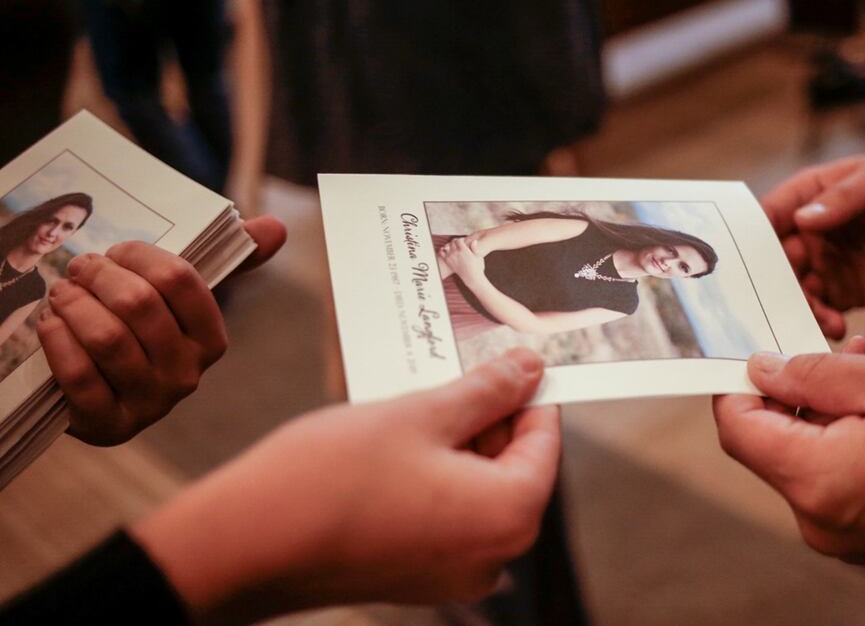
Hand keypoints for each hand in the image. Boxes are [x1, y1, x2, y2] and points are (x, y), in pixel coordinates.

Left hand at [39, 216, 285, 444]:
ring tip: (62, 294)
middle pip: (139, 304)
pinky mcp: (107, 424)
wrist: (101, 398)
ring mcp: (149, 403)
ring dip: (73, 305)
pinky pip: (79, 373)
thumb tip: (279, 227)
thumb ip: (228, 262)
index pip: (181, 280)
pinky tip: (52, 325)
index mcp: (211, 341)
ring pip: (106, 337)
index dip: (138, 256)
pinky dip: (58, 340)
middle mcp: (187, 375)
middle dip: (98, 276)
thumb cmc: (143, 335)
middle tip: (79, 269)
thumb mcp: (180, 302)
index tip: (115, 253)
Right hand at [132, 349, 559, 621]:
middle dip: (486, 415)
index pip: (544, 439)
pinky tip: (398, 443)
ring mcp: (455, 574)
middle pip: (513, 466)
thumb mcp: (421, 413)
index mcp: (509, 515)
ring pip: (476, 487)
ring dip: (456, 442)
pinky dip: (434, 475)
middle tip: (452, 372)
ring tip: (415, 403)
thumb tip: (530, 370)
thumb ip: (486, 391)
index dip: (528, 391)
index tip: (509, 359)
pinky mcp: (418, 577)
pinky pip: (446, 513)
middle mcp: (493, 556)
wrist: (248, 543)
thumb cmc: (333, 478)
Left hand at [440, 237, 485, 282]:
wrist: (472, 278)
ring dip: (449, 245)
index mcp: (464, 250)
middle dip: (456, 242)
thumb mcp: (478, 256)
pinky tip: (447, 251)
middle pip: (452, 242)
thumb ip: (474, 248)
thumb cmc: (477, 267)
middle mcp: (456, 253)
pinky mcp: (448, 262)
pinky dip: (442, 250)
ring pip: (447, 246)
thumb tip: (474, 241)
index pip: (458, 240)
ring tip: (454, 248)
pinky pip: (441, 252)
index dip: (461, 239)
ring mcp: (451, 257)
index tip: (464, 241)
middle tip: (459, 244)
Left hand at [713, 344, 864, 566]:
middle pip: (767, 444)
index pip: (738, 429)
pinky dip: (838, 440)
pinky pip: (827, 479)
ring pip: (800, 458)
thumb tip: (760, 369)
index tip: (753, 356)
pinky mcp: (859, 535)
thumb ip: (813, 373)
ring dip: (819, 412)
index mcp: (817, 480)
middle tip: (829, 353)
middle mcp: (816, 517)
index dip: (736, 386)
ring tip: (864, 371)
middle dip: (789, 392)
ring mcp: (837, 533)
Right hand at [764, 154, 864, 338]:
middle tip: (773, 304)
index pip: (765, 219)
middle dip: (768, 285)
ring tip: (816, 319)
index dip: (749, 240)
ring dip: (797, 308)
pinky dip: (821, 321)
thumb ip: (843, 200)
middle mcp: (804, 234)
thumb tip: (804, 220)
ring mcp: (821, 264)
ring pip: (793, 291)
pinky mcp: (841, 291)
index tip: (741, 264)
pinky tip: (835, 327)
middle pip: (771, 263)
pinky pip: (821, 310)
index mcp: (804, 198)